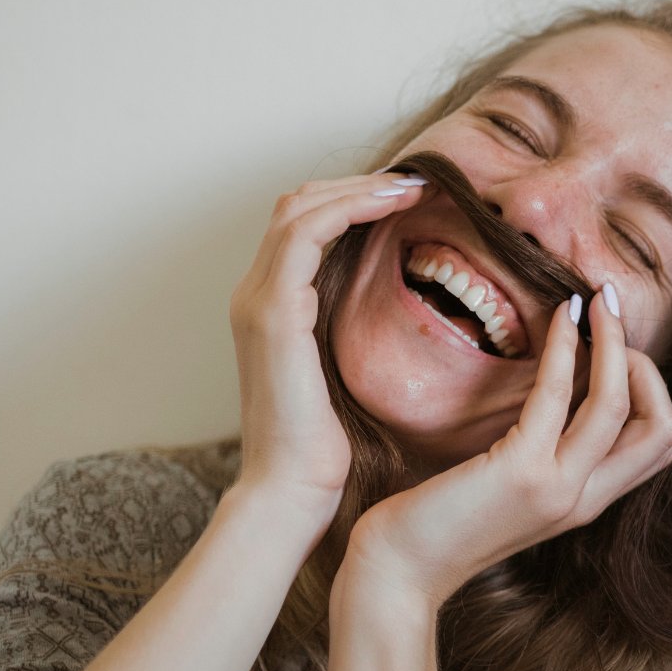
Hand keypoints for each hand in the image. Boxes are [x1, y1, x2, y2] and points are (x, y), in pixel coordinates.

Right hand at [229, 171, 427, 521]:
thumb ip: (352, 333)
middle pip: (296, 204)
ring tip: (410, 187)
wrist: (291, 489)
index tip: (408, 198)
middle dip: (356, 184)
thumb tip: (399, 309)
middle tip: (416, 182)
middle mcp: (256, 294)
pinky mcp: (273, 313)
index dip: (352, 200)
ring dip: (358, 188)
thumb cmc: (323, 446)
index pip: (303, 225)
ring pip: (299, 208)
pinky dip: (349, 209)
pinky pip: (305, 235)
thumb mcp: (343, 374)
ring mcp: (258, 301)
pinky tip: (392, 208)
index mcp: (272, 306)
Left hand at [342, 283, 671, 610]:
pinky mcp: (521, 470)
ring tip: (599, 301)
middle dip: (647, 364)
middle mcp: (585, 498)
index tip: (614, 353)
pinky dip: (566, 346)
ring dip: (616, 340)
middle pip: (663, 427)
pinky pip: (558, 394)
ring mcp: (558, 487)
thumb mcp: (513, 489)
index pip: (660, 444)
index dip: (652, 390)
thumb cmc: (442, 523)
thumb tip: (559, 394)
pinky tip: (561, 316)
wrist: (401, 571)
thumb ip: (546, 455)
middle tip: (609, 326)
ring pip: (621, 404)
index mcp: (587, 501)